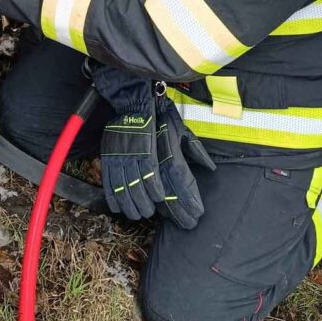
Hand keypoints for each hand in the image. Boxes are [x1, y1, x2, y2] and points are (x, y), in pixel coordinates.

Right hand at [93, 69, 214, 226]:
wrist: (134, 102)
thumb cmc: (159, 116)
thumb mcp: (180, 129)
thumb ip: (194, 148)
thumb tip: (210, 166)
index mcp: (164, 149)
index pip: (177, 179)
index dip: (186, 198)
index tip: (194, 212)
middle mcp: (144, 156)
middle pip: (152, 190)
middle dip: (161, 209)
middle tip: (166, 218)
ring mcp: (125, 156)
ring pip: (129, 188)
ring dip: (134, 205)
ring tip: (139, 214)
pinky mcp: (111, 156)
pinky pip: (110, 181)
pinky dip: (113, 195)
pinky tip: (117, 206)